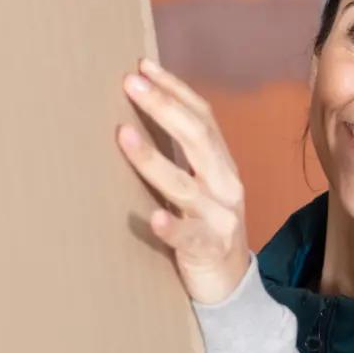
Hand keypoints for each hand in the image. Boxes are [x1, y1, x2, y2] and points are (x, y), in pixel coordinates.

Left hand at [117, 58, 250, 304]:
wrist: (229, 286)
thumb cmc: (204, 228)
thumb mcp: (199, 186)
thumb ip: (182, 157)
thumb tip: (143, 114)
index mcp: (222, 165)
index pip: (202, 117)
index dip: (175, 90)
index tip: (143, 67)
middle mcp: (226, 185)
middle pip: (197, 139)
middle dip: (163, 108)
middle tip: (130, 83)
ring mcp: (220, 218)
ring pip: (186, 185)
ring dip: (153, 159)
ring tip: (124, 135)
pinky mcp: (209, 250)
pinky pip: (189, 236)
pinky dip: (172, 227)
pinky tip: (153, 217)